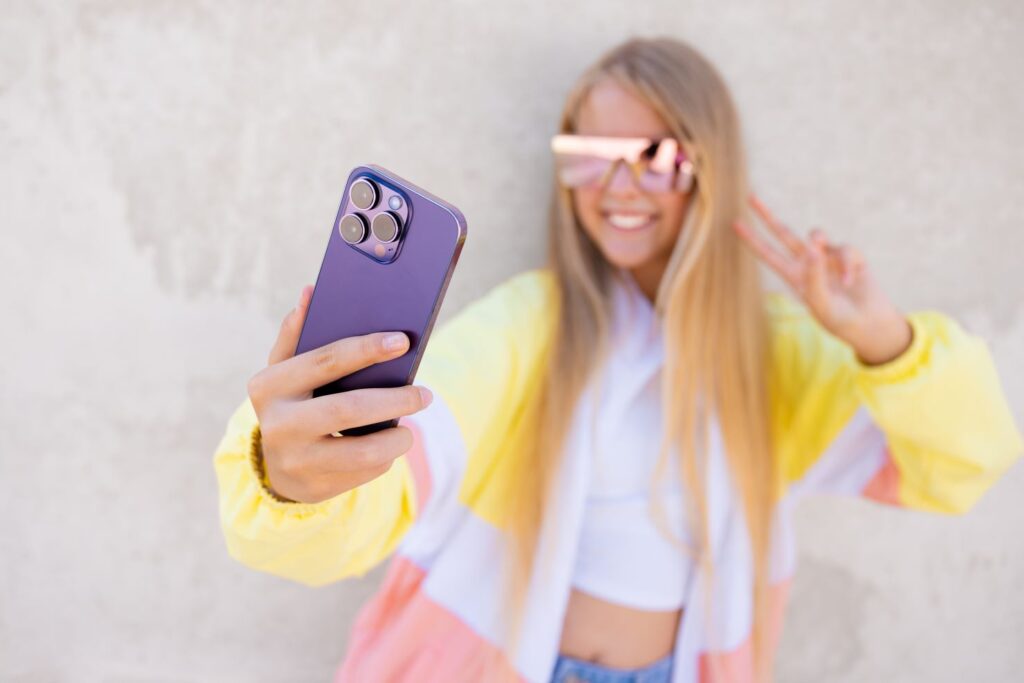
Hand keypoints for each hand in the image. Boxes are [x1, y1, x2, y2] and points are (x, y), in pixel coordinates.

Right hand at [246, 286, 432, 502]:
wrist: (277, 465)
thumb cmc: (294, 402)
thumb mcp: (286, 369)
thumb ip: (297, 333)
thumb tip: (311, 292)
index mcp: (269, 386)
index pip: (325, 361)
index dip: (367, 349)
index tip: (403, 341)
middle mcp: (277, 425)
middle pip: (349, 408)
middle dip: (396, 399)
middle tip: (425, 395)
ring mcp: (295, 460)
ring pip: (364, 450)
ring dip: (398, 437)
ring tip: (410, 427)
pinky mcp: (315, 488)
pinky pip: (365, 472)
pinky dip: (384, 457)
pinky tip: (388, 446)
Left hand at [733, 195, 912, 365]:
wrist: (868, 324)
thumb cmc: (839, 319)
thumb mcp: (821, 304)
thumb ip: (814, 277)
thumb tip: (812, 248)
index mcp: (794, 276)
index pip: (768, 255)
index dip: (752, 240)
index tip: (734, 224)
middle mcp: (808, 263)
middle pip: (784, 234)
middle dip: (767, 217)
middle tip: (750, 198)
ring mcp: (828, 257)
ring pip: (816, 235)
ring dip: (815, 239)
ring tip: (817, 243)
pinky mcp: (850, 256)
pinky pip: (846, 251)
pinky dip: (846, 266)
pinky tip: (847, 282)